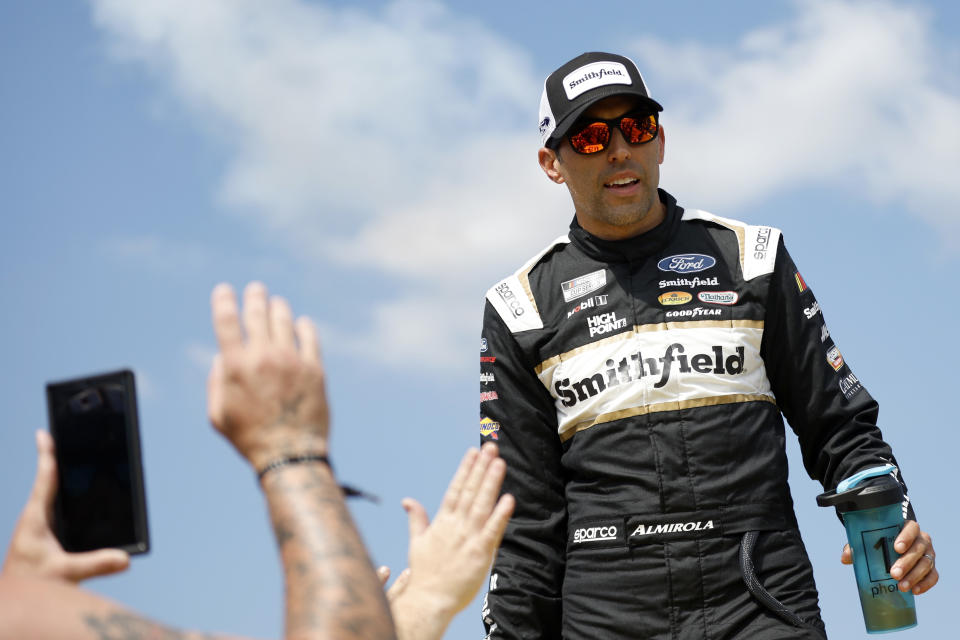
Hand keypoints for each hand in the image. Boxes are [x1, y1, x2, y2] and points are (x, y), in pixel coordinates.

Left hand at [2, 431, 129, 581]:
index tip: (44, 433)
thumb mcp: (65, 574)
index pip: (44, 480)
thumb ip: (96, 564)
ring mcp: (36, 529)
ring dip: (58, 478)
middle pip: (47, 481)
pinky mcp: (42, 539)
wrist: (14, 604)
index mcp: (35, 519)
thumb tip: (125, 558)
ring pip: (49, 497)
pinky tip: (76, 498)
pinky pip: (54, 510)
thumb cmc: (31, 585)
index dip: (46, 455)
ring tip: (69, 460)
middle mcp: (34, 520)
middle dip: (54, 459)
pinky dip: (63, 497)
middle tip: (61, 438)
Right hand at [208, 282, 328, 470]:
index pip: (225, 320)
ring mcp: (291, 360)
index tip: (224, 290)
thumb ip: (215, 382)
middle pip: (257, 312)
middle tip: (256, 289)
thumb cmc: (250, 438)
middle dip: (255, 296)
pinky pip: (310, 336)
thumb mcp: (218, 415)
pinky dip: (303, 326)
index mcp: (235, 367)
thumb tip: (222, 357)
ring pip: (284, 320)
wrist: (290, 454)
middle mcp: (263, 357)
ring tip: (276, 304)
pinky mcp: (314, 368)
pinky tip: (300, 324)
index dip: (223, 300)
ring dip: (278, 307)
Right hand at [392, 443, 513, 619]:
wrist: (429, 600)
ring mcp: (469, 538)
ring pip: (482, 505)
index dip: (466, 469)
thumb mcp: (417, 542)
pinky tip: (508, 499)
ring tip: (499, 462)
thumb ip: (416, 518)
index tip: (473, 452)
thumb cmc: (424, 573)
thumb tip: (407, 500)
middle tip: (491, 448)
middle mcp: (456, 526)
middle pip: (471, 491)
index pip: (455, 489)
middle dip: (481, 468)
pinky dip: (500, 514)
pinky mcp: (481, 553)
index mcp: (442, 522)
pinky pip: (493, 530)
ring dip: (491, 483)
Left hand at [840, 520, 937, 593]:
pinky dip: (925, 584)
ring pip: (926, 563)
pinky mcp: (931, 568)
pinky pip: (933, 576)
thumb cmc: (880, 542)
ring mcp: (928, 554)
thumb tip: (845, 558)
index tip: (896, 548)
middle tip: (893, 573)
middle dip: (906, 562)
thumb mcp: (868, 540)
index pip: (911, 528)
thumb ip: (857, 546)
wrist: (894, 548)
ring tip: (901, 586)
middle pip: (918, 549)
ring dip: (914, 576)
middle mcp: (921, 540)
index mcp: (907, 528)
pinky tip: (915, 591)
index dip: (906, 537)